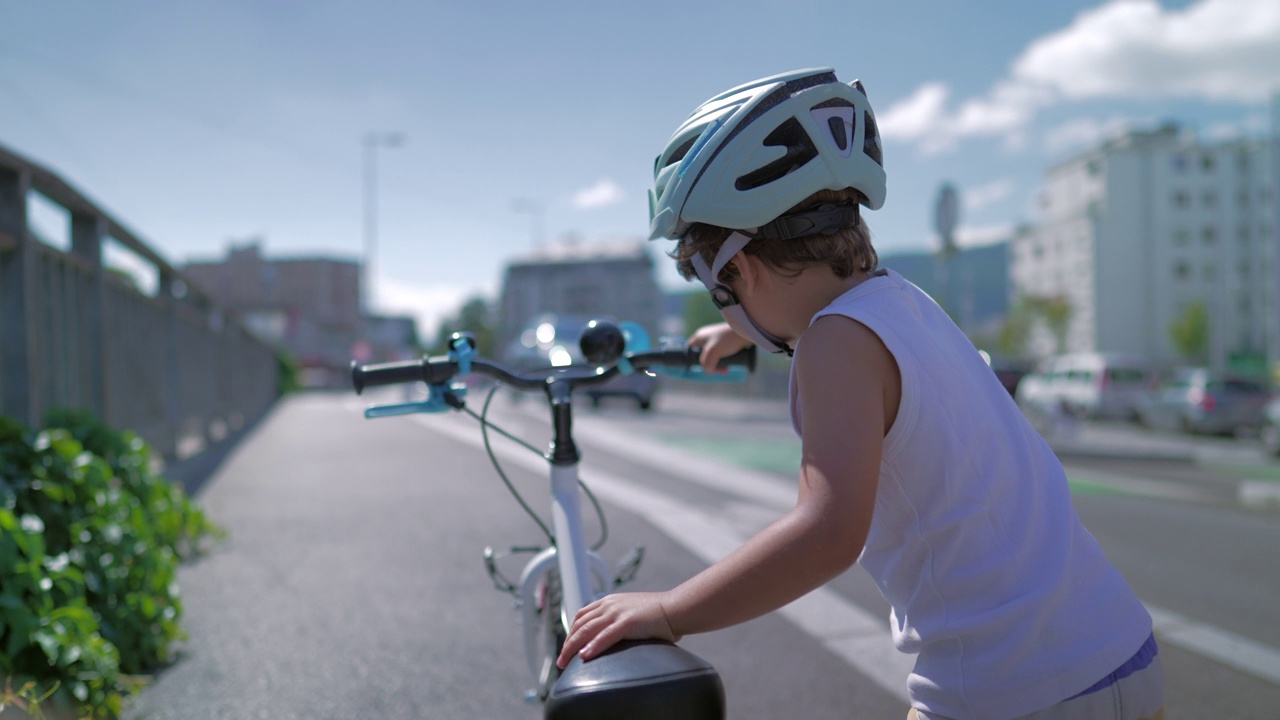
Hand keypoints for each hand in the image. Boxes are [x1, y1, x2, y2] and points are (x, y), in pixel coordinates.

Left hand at [555, 592, 680, 669]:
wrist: (676, 608)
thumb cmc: (659, 615)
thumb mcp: (632, 613)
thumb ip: (619, 621)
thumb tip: (612, 635)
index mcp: (610, 601)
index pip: (582, 615)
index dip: (571, 632)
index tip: (568, 646)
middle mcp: (610, 604)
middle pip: (580, 624)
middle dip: (567, 643)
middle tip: (561, 660)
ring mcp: (617, 612)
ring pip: (587, 630)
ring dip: (573, 647)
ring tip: (566, 662)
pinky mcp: (627, 622)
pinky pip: (605, 636)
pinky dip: (592, 646)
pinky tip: (584, 656)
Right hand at [688, 323, 752, 373]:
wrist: (746, 331)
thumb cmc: (727, 340)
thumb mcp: (713, 353)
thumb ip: (707, 364)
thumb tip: (708, 371)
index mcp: (699, 337)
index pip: (690, 351)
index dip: (694, 361)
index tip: (705, 367)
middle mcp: (705, 337)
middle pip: (703, 356)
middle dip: (710, 366)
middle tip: (719, 371)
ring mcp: (716, 339)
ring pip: (713, 357)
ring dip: (718, 365)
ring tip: (726, 369)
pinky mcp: (725, 342)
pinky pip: (721, 354)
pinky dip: (724, 361)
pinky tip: (730, 365)